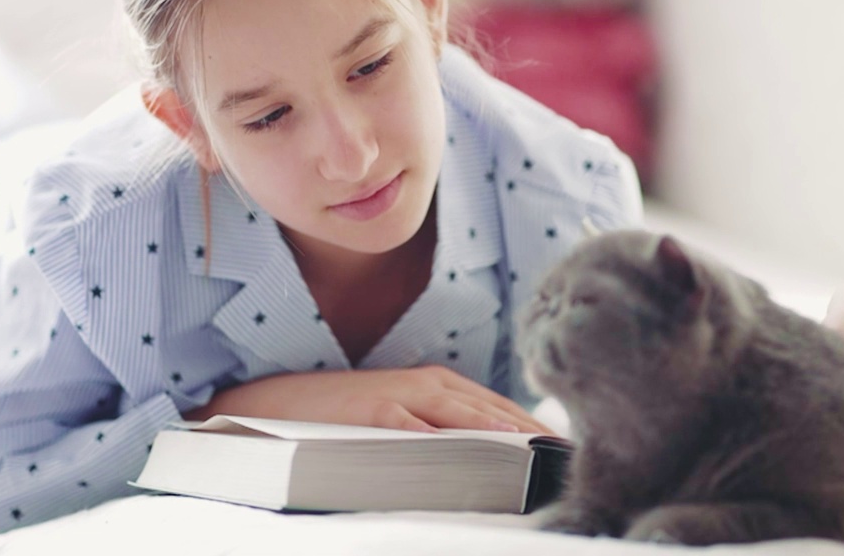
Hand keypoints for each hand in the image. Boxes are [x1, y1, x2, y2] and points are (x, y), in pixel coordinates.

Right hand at [185, 365, 555, 434]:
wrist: (273, 404)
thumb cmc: (339, 417)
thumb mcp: (395, 418)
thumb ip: (437, 431)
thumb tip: (486, 457)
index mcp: (435, 382)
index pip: (500, 407)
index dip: (536, 429)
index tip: (569, 451)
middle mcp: (426, 384)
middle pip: (494, 412)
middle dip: (533, 436)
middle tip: (570, 459)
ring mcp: (402, 397)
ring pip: (467, 419)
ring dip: (506, 440)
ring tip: (542, 460)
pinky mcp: (377, 415)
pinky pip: (423, 433)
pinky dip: (453, 447)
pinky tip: (478, 462)